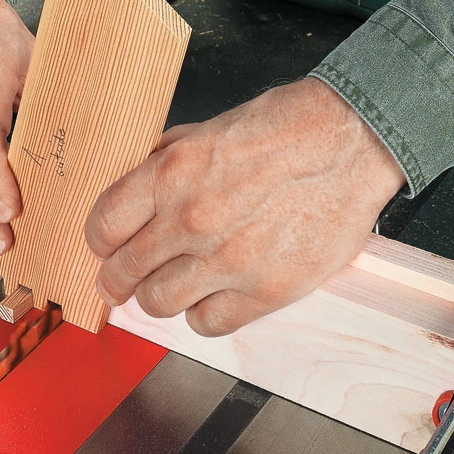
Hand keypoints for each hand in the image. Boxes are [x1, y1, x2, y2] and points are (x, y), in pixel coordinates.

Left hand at [84, 78, 405, 335]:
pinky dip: (202, 314)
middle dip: (117, 279)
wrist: (353, 140)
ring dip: (159, 297)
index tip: (106, 248)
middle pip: (123, 272)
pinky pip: (207, 324)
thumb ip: (164, 162)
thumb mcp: (207, 130)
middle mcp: (191, 220)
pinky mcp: (266, 290)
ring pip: (158, 304)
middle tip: (120, 282)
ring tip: (172, 285)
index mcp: (170, 175)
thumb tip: (135, 188)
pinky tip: (211, 296)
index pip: (102, 227)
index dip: (99, 242)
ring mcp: (228, 260)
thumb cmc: (284, 128)